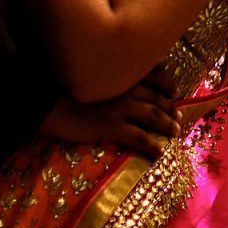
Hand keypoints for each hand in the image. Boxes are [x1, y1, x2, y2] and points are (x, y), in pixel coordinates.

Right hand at [38, 77, 177, 156]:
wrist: (49, 104)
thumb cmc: (68, 90)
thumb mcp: (95, 77)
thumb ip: (112, 78)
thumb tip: (124, 86)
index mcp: (123, 74)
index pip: (156, 75)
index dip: (168, 85)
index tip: (174, 92)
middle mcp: (127, 89)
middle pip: (158, 98)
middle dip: (171, 108)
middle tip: (178, 117)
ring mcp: (121, 108)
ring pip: (154, 116)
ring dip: (168, 125)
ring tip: (175, 133)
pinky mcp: (112, 127)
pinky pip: (139, 137)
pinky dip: (152, 146)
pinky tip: (159, 153)